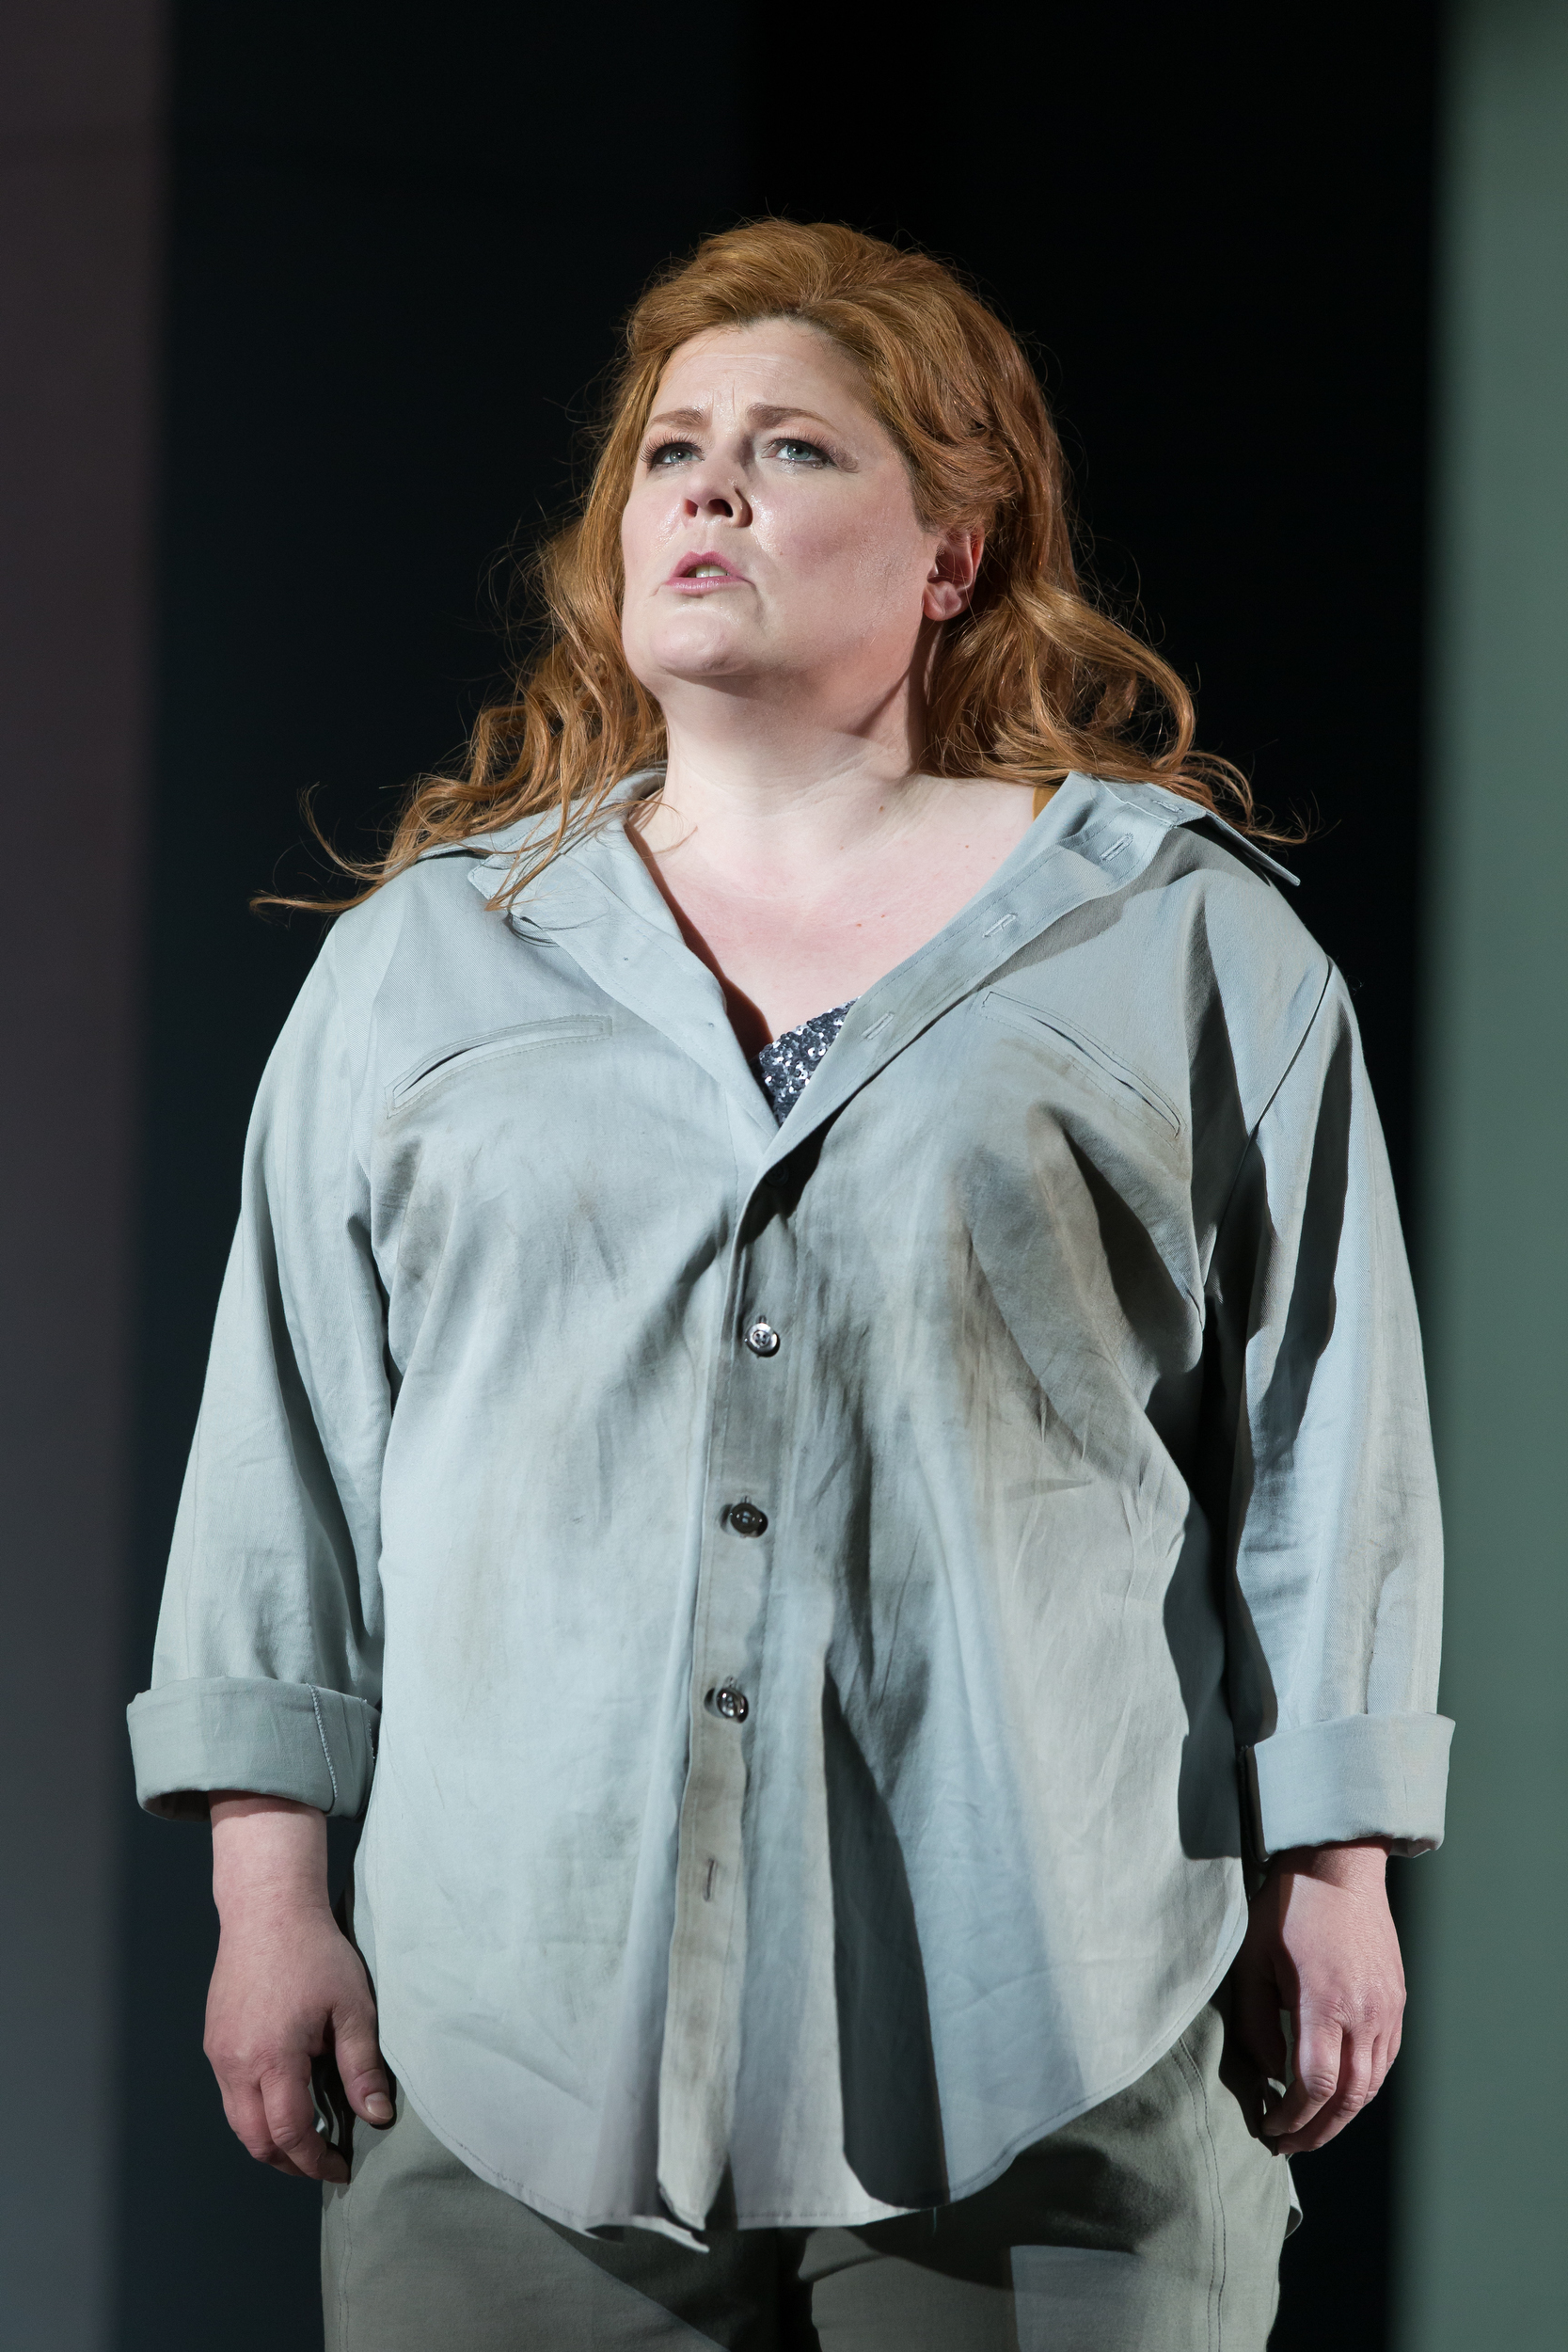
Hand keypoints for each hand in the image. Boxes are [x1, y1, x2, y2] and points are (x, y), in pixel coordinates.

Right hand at [204, 1794, 391, 2184]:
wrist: (267, 1910)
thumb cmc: (314, 1952)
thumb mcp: (352, 2007)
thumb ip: (363, 2067)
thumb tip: (377, 2116)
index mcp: (273, 2058)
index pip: (289, 2134)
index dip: (314, 2161)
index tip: (340, 2167)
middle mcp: (236, 2063)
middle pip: (254, 2139)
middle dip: (287, 2162)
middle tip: (320, 2162)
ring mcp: (219, 2053)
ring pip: (237, 2120)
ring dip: (268, 2139)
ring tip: (304, 2139)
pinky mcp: (214, 2040)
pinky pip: (229, 2093)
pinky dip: (254, 2111)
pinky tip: (282, 2099)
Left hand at [1230, 1840, 1404, 2155]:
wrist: (1338, 1867)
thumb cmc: (1287, 1908)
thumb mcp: (1252, 1961)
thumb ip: (1258, 2024)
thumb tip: (1268, 2074)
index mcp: (1325, 2003)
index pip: (1315, 2086)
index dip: (1292, 2117)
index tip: (1269, 2127)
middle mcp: (1364, 2014)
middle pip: (1349, 2098)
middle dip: (1317, 2131)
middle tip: (1288, 2146)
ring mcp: (1387, 2009)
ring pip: (1372, 2085)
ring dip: (1341, 2115)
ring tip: (1310, 2127)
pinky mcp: (1396, 2001)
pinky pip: (1384, 2060)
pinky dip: (1362, 2086)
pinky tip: (1338, 2092)